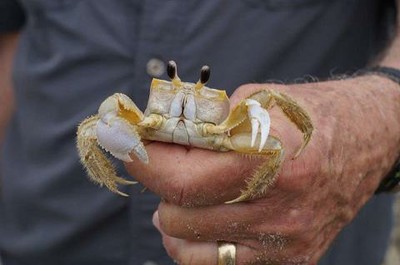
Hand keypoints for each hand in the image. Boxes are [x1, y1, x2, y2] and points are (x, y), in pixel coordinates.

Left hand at [126, 75, 399, 263]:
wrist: (364, 139)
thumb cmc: (308, 114)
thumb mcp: (254, 101)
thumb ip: (201, 122)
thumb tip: (152, 138)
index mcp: (270, 159)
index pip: (180, 179)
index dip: (142, 161)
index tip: (125, 145)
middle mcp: (279, 210)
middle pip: (180, 217)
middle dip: (161, 185)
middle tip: (169, 163)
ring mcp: (284, 244)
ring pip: (191, 250)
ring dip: (175, 219)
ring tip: (183, 195)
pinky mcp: (290, 261)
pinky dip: (197, 244)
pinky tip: (202, 219)